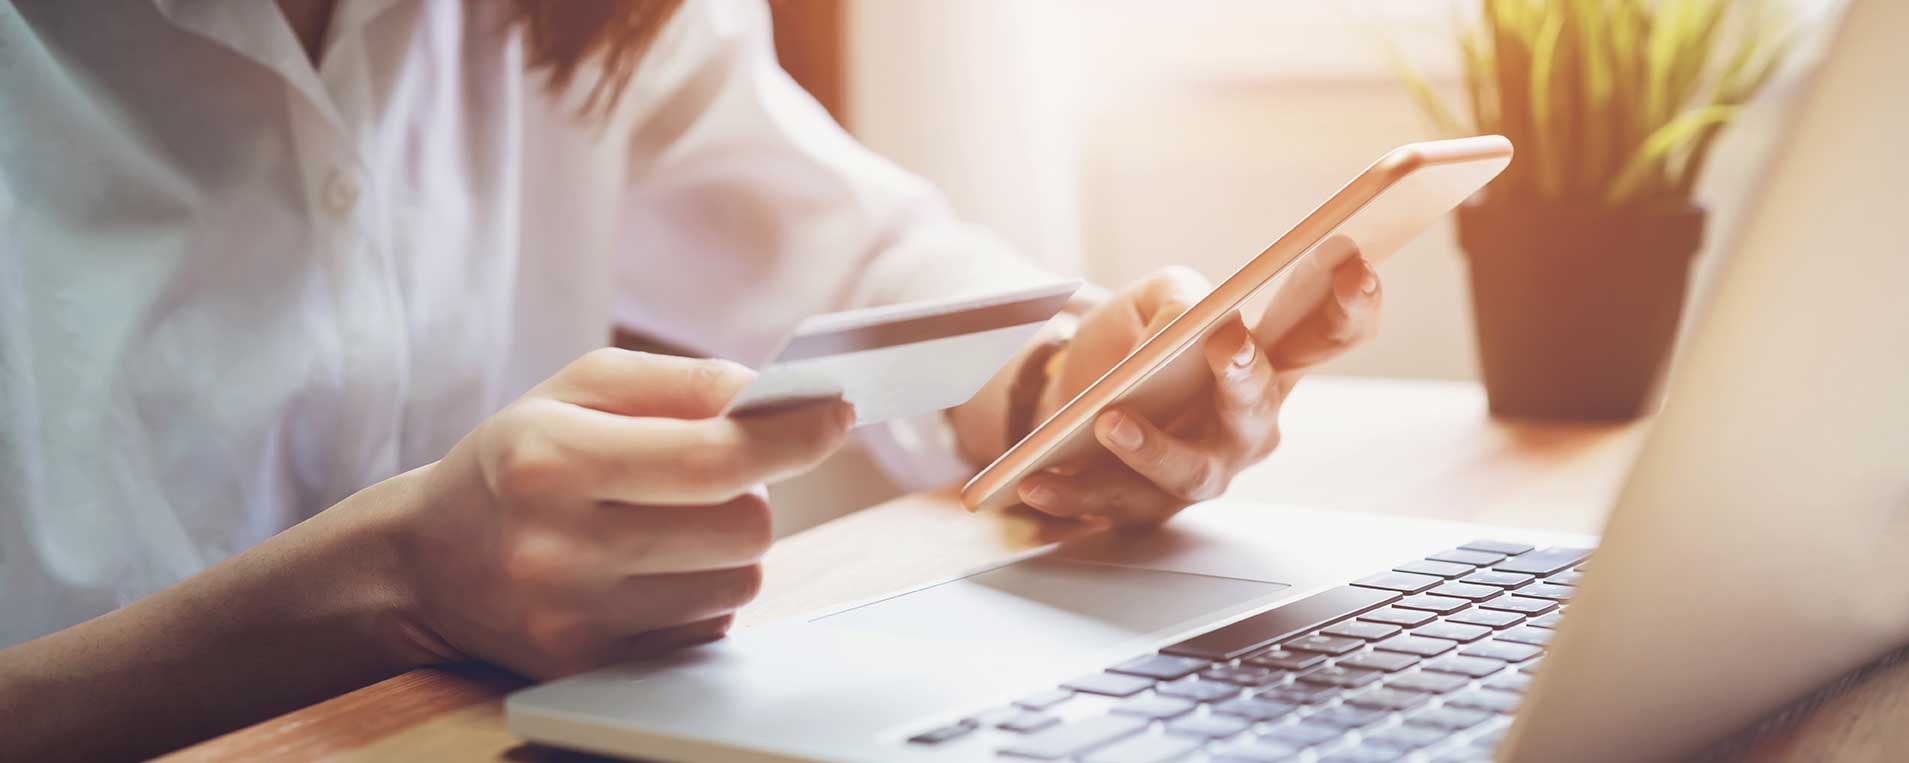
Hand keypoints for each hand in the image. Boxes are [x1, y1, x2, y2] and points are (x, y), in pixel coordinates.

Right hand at [393, 349, 853, 678]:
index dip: (791, 437)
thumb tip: (772, 396)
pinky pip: (708, 631)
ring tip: (673, 525)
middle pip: (743, 528)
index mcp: (549, 459)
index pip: (713, 459)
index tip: (834, 416)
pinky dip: (703, 596)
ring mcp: (572, 620)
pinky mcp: (590, 669)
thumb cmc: (518, 457)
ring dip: (730, 548)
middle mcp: (556, 547)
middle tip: (720, 477)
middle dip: (755, 494)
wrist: (429, 561)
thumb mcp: (579, 387)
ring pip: (739, 583)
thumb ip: (683, 381)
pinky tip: (652, 572)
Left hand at [1016, 258, 1381, 523]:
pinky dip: (1073, 493)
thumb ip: (1177, 298)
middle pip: (1260, 408)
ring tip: (1110, 420)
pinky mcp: (1146, 506)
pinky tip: (1036, 480)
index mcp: (1269, 363)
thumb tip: (1184, 327)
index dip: (1353, 306)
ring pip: (1191, 472)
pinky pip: (1112, 503)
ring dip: (1152, 448)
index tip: (1356, 266)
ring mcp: (1202, 470)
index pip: (1330, 334)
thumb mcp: (1155, 299)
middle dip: (1246, 376)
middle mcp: (1248, 425)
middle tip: (1228, 344)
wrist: (1077, 396)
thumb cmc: (1139, 343)